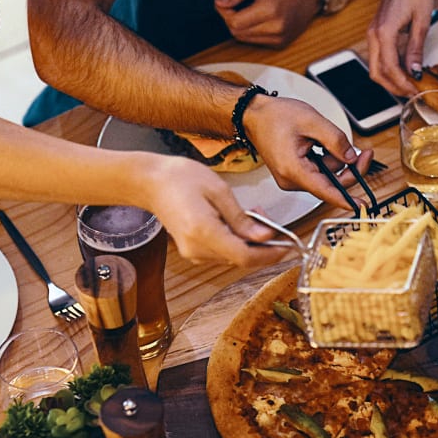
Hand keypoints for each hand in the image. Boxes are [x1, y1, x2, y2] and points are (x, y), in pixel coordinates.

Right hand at [142, 158, 287, 267]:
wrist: (150, 182)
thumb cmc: (180, 178)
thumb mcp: (219, 190)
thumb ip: (243, 217)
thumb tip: (265, 236)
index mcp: (204, 232)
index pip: (245, 256)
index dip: (270, 255)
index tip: (288, 246)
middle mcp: (197, 249)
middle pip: (241, 258)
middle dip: (262, 245)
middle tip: (272, 222)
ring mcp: (193, 253)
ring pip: (233, 256)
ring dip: (249, 241)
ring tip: (254, 215)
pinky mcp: (192, 250)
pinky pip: (222, 252)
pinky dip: (236, 240)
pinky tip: (237, 221)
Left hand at [213, 0, 323, 47]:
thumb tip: (218, 3)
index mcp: (269, 9)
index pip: (234, 22)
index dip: (224, 13)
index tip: (225, 4)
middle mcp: (276, 26)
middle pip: (237, 33)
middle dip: (231, 20)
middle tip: (236, 6)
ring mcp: (280, 37)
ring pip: (245, 39)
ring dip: (241, 27)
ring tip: (250, 11)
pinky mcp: (282, 43)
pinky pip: (257, 42)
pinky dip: (252, 33)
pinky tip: (260, 20)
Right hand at [244, 95, 372, 209]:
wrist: (255, 115)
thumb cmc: (275, 117)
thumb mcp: (311, 121)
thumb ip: (335, 140)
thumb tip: (351, 157)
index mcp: (293, 169)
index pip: (324, 190)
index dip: (344, 199)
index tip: (360, 205)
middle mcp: (291, 179)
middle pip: (330, 184)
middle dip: (349, 169)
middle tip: (364, 153)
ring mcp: (292, 178)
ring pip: (326, 177)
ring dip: (336, 161)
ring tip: (331, 138)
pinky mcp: (294, 174)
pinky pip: (318, 173)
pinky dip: (327, 161)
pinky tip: (322, 145)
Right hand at [366, 0, 437, 95]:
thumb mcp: (422, 22)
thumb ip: (415, 49)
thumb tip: (414, 71)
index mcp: (384, 31)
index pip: (389, 68)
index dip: (401, 83)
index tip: (414, 91)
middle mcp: (374, 33)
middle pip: (377, 72)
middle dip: (393, 86)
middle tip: (410, 94)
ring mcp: (373, 32)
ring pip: (375, 66)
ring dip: (390, 79)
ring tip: (408, 85)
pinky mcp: (376, 31)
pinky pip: (379, 56)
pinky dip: (389, 68)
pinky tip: (403, 71)